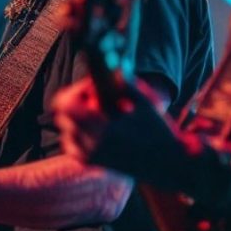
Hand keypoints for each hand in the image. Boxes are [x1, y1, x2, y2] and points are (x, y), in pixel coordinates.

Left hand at [57, 76, 204, 187]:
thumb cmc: (159, 132)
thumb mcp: (144, 103)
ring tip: (102, 116)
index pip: (65, 104)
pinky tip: (100, 129)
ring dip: (77, 117)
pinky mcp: (92, 164)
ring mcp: (89, 157)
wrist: (168, 164)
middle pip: (62, 115)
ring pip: (65, 129)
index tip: (95, 87)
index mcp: (102, 131)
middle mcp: (91, 146)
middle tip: (99, 99)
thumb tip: (110, 66)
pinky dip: (78, 134)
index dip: (77, 90)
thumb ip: (124, 84)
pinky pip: (71, 144)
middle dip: (77, 101)